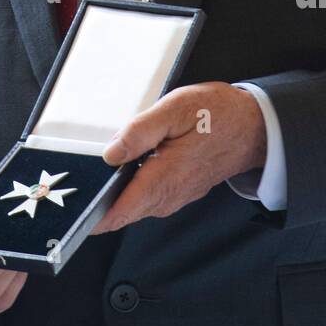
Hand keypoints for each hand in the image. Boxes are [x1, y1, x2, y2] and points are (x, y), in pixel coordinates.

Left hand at [89, 83, 266, 233]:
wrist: (253, 128)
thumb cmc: (217, 115)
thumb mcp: (176, 109)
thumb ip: (140, 132)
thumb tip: (109, 154)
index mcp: (163, 179)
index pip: (117, 213)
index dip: (90, 216)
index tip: (71, 209)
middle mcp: (167, 197)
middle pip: (120, 213)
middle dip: (96, 202)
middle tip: (74, 184)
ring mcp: (174, 197)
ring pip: (132, 206)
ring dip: (112, 195)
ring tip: (93, 175)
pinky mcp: (178, 192)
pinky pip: (146, 197)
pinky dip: (129, 189)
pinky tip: (122, 169)